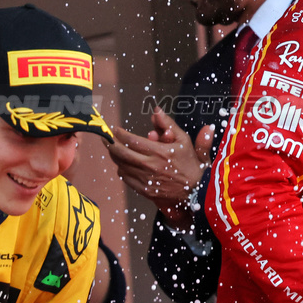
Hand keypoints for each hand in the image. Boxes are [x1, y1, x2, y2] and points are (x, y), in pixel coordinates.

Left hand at [108, 107, 212, 227]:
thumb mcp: (184, 140)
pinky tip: (123, 165)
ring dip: (115, 156)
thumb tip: (156, 110)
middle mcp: (150, 165)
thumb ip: (168, 124)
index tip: (115, 129)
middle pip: (121, 153)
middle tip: (105, 138)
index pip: (131, 140)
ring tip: (113, 149)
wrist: (196, 191)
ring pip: (121, 166)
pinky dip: (122, 170)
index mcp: (159, 152)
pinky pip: (126, 178)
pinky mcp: (144, 190)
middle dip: (110, 144)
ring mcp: (146, 179)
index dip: (120, 134)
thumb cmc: (190, 164)